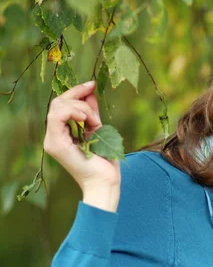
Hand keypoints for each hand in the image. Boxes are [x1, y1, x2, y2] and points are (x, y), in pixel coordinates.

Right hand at [43, 81, 120, 210]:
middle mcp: (53, 135)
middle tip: (95, 102)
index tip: (92, 84)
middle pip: (58, 102)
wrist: (105, 183)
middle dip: (78, 96)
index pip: (62, 104)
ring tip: (95, 121)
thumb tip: (90, 94)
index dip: (76, 91)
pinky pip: (58, 116)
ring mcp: (52, 140)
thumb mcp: (100, 131)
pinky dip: (75, 112)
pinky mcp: (55, 144)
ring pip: (57, 106)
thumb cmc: (105, 162)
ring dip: (81, 108)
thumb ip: (92, 114)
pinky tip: (88, 121)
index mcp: (62, 132)